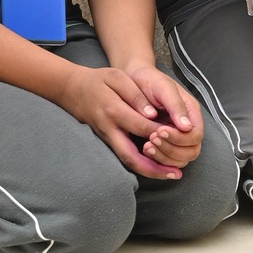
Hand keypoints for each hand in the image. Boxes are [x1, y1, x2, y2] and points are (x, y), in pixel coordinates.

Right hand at [57, 64, 191, 180]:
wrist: (71, 90)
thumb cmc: (98, 81)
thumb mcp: (117, 77)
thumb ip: (135, 95)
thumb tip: (152, 114)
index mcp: (113, 111)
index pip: (141, 126)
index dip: (161, 132)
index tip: (180, 134)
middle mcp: (109, 130)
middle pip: (132, 156)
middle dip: (154, 168)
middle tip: (176, 174)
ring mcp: (107, 138)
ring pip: (127, 161)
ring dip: (149, 171)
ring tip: (172, 174)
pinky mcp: (107, 141)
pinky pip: (125, 157)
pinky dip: (141, 164)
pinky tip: (157, 167)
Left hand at [126, 64, 203, 172]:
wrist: (134, 80)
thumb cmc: (150, 81)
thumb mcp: (164, 88)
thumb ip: (176, 106)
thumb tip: (187, 127)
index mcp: (192, 113)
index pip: (195, 136)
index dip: (179, 138)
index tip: (160, 130)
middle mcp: (187, 128)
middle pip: (191, 152)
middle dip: (171, 150)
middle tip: (151, 139)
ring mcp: (177, 138)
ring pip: (180, 160)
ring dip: (164, 157)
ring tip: (146, 145)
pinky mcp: (164, 144)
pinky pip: (167, 161)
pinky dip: (157, 160)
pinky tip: (145, 149)